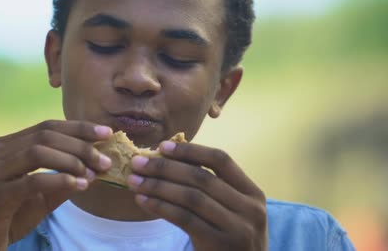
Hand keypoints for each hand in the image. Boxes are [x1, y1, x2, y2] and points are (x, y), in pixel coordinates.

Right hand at [0, 120, 112, 250]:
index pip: (46, 127)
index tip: (106, 133)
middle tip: (105, 159)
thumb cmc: (10, 218)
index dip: (78, 127)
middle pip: (45, 136)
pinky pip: (32, 181)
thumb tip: (97, 167)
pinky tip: (80, 185)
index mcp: (5, 147)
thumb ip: (65, 178)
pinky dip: (59, 180)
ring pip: (38, 152)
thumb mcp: (42, 196)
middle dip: (80, 145)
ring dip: (72, 160)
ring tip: (94, 172)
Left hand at [127, 141, 266, 250]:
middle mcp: (250, 209)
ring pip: (190, 197)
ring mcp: (237, 228)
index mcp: (253, 192)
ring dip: (158, 186)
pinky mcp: (219, 245)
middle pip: (201, 178)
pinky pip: (184, 219)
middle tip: (138, 162)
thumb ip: (211, 188)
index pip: (221, 160)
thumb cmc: (230, 239)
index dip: (190, 150)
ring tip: (134, 181)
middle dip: (165, 167)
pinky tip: (142, 200)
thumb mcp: (231, 211)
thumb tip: (168, 158)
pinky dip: (160, 207)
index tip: (161, 146)